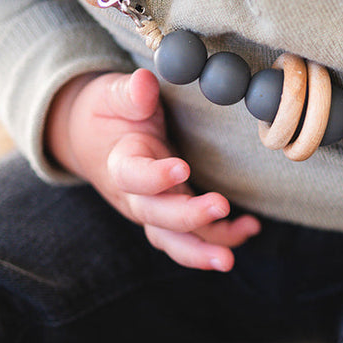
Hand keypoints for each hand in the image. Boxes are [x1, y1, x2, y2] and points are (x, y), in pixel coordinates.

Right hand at [46, 69, 259, 270]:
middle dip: (188, 217)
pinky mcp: (170, 217)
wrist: (93, 139)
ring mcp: (153, 211)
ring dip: (202, 251)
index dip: (155, 176)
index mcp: (120, 162)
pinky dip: (219, 240)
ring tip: (230, 258)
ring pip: (173, 239)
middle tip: (221, 207)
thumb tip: (144, 83)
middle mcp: (135, 195)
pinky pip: (192, 238)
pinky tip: (249, 230)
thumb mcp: (112, 95)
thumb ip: (129, 94)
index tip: (182, 168)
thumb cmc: (109, 112)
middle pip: (157, 216)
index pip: (132, 176)